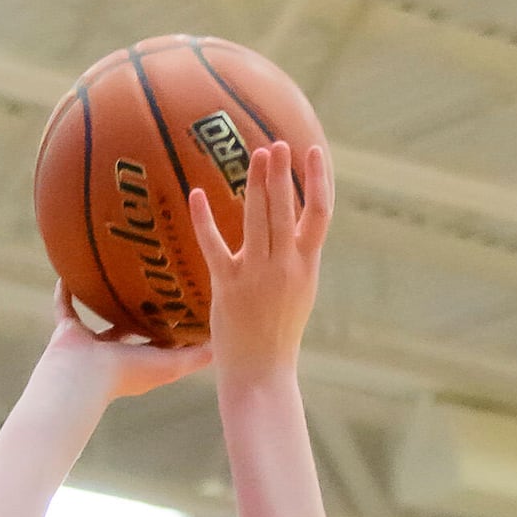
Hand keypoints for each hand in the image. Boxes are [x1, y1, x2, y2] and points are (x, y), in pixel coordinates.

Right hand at [41, 287, 213, 402]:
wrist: (82, 378)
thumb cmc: (128, 373)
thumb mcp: (171, 364)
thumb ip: (196, 356)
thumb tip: (224, 345)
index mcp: (140, 362)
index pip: (161, 343)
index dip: (173, 328)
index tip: (186, 304)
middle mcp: (115, 354)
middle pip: (132, 328)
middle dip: (142, 310)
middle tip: (155, 280)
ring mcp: (91, 344)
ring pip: (101, 316)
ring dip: (107, 299)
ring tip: (117, 271)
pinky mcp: (68, 331)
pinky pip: (66, 306)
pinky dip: (65, 291)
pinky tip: (71, 270)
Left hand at [189, 141, 331, 380]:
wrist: (262, 374)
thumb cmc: (277, 332)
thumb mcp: (297, 291)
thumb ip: (294, 257)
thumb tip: (286, 223)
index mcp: (307, 266)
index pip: (319, 214)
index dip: (318, 179)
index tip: (312, 150)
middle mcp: (286, 266)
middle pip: (286, 209)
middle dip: (282, 172)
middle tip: (277, 143)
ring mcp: (257, 276)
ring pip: (258, 220)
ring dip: (256, 184)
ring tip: (255, 154)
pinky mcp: (229, 287)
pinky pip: (215, 246)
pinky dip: (204, 220)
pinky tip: (197, 194)